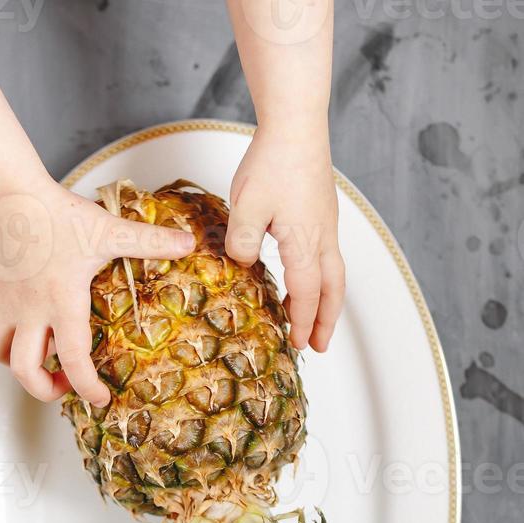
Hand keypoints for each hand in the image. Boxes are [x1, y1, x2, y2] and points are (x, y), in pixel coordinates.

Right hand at [0, 178, 194, 404]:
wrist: (12, 194)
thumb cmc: (60, 214)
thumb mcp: (110, 230)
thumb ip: (151, 240)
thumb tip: (188, 242)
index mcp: (62, 301)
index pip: (72, 359)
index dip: (87, 386)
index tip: (101, 398)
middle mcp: (32, 311)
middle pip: (26, 372)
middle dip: (47, 390)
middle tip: (68, 385)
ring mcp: (10, 307)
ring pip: (3, 358)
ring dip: (24, 371)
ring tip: (48, 364)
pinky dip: (12, 347)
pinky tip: (36, 334)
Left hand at [225, 124, 344, 351]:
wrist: (296, 123)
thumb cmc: (273, 161)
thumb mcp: (246, 206)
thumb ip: (242, 242)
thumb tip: (242, 263)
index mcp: (305, 242)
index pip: (307, 293)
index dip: (302, 321)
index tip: (297, 343)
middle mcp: (323, 237)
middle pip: (332, 290)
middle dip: (326, 321)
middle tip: (319, 346)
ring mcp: (326, 224)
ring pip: (334, 273)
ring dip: (327, 302)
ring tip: (317, 322)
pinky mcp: (322, 212)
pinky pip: (327, 256)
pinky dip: (322, 278)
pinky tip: (307, 279)